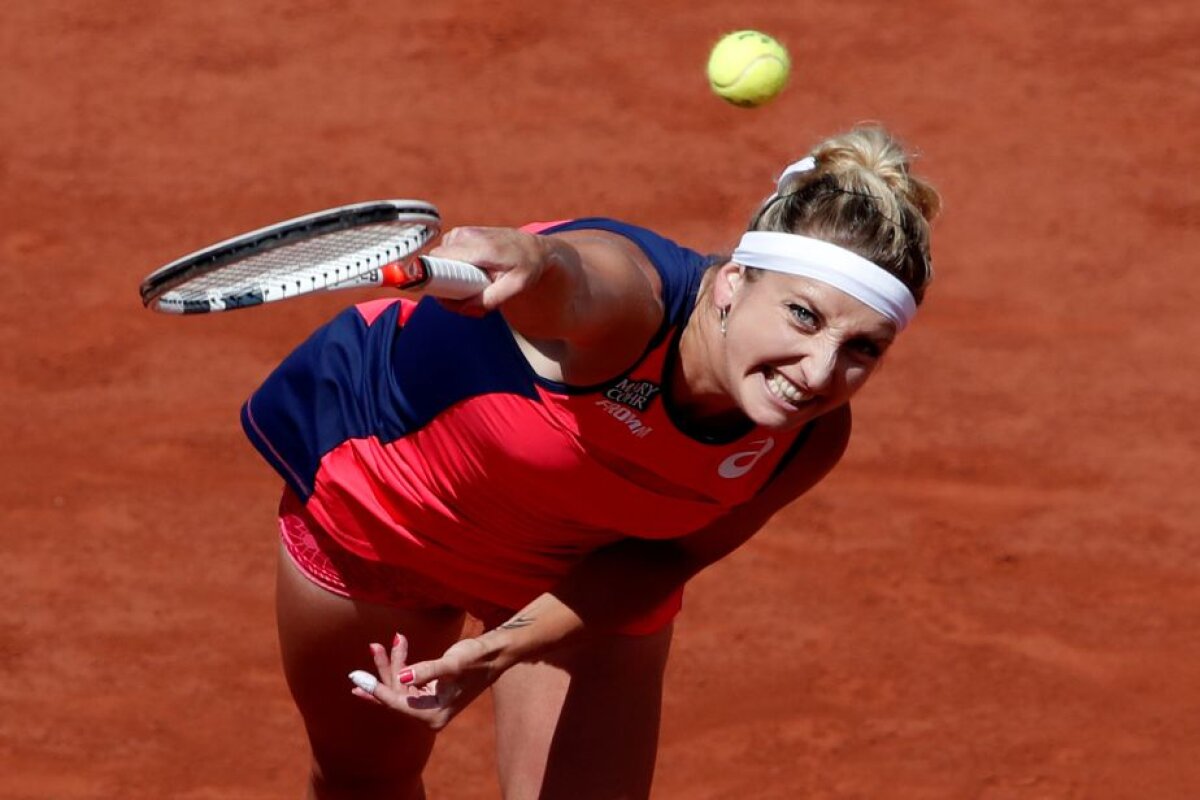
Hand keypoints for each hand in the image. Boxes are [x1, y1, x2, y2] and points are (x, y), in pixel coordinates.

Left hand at [348, 633, 503, 730]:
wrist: (495, 653)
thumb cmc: (476, 658)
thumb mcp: (451, 664)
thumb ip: (426, 670)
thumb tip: (402, 675)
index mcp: (433, 716)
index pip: (398, 704)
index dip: (376, 690)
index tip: (356, 679)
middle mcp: (430, 715)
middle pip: (396, 694)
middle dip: (386, 669)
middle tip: (374, 646)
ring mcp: (429, 704)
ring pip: (401, 685)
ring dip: (394, 663)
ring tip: (390, 640)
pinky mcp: (431, 693)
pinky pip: (408, 681)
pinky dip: (403, 663)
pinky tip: (399, 645)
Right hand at [427, 227, 548, 315]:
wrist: (536, 248)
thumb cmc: (528, 266)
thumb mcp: (517, 286)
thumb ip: (490, 299)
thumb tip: (464, 307)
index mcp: (479, 247)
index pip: (437, 259)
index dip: (434, 278)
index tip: (447, 295)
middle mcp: (466, 236)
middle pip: (435, 263)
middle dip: (446, 285)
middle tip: (468, 300)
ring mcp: (462, 233)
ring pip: (439, 260)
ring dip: (451, 278)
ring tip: (474, 287)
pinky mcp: (461, 235)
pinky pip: (446, 255)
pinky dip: (455, 268)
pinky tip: (472, 276)